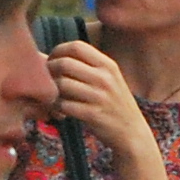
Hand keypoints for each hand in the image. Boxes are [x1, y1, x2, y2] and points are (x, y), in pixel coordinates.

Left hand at [47, 40, 163, 168]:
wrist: (132, 133)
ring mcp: (100, 97)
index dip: (58, 51)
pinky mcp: (93, 115)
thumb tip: (53, 56)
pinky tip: (60, 112)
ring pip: (62, 84)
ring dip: (52, 91)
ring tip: (54, 98)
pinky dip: (56, 108)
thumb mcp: (110, 79)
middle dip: (50, 70)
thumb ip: (88, 67)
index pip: (76, 46)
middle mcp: (105, 78)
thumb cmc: (114, 104)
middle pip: (64, 63)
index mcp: (108, 65)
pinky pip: (64, 105)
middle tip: (47, 81)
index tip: (53, 61)